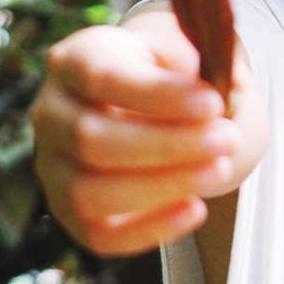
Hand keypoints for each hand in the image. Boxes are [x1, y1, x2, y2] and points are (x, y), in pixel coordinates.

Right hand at [30, 8, 264, 256]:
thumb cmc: (160, 71)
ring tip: (218, 170)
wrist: (139, 103)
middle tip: (227, 140)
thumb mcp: (176, 48)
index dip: (158, 94)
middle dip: (167, 144)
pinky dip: (149, 229)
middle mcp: (50, 115)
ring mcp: (52, 168)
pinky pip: (97, 234)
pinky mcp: (67, 211)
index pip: (102, 78)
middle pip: (91, 138)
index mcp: (72, 61)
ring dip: (159, 187)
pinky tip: (195, 209)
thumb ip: (200, 59)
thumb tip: (232, 86)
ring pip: (88, 192)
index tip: (214, 103)